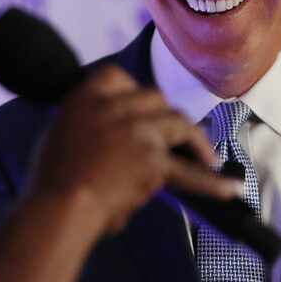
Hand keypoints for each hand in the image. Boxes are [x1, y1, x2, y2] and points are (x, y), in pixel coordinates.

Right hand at [26, 65, 241, 232]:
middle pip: (155, 99)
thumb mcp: (60, 133)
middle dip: (166, 117)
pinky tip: (229, 188)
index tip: (140, 106)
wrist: (59, 205)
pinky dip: (212, 183)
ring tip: (208, 157)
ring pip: (179, 124)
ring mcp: (138, 129)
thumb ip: (88, 123)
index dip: (132, 92)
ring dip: (195, 140)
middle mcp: (115, 106)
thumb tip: (110, 134)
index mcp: (86, 95)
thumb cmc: (51, 179)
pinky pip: (190, 172)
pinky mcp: (154, 159)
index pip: (118, 77)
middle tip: (175, 135)